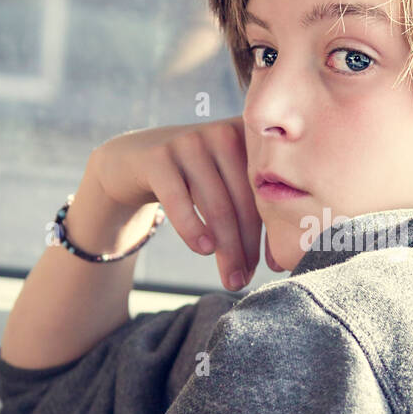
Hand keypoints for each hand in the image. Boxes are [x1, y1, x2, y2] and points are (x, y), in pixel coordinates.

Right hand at [89, 118, 282, 289]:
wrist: (131, 160)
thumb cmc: (192, 180)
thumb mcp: (225, 180)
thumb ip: (253, 205)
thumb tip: (280, 260)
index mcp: (249, 136)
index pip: (269, 191)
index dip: (274, 231)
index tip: (275, 266)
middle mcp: (222, 132)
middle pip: (244, 202)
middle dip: (247, 247)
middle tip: (246, 281)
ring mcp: (189, 141)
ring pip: (217, 206)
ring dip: (226, 249)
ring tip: (231, 279)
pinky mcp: (158, 157)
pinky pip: (180, 201)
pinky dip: (193, 228)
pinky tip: (204, 250)